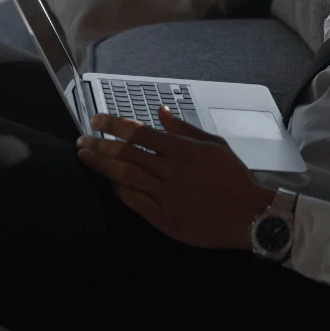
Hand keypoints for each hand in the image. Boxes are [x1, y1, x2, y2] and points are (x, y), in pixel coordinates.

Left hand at [76, 108, 274, 250]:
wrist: (247, 214)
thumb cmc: (234, 178)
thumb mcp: (214, 145)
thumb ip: (184, 129)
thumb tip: (161, 112)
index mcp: (182, 150)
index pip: (139, 133)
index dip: (114, 125)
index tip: (97, 120)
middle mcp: (170, 170)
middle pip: (126, 155)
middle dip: (99, 145)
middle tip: (82, 141)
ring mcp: (165, 195)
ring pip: (125, 177)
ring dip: (102, 166)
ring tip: (86, 157)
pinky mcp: (163, 218)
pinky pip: (134, 201)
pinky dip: (119, 190)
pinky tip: (109, 182)